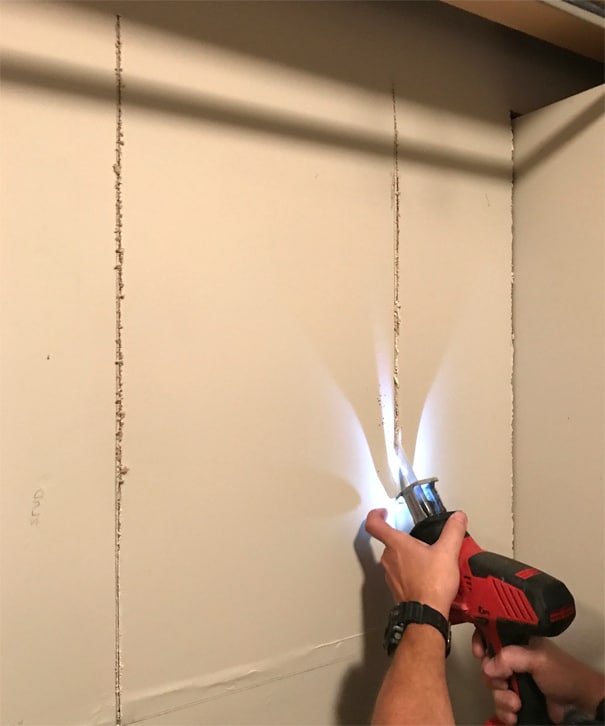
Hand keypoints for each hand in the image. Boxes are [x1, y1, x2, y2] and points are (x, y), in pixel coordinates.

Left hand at [364, 509, 466, 617]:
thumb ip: (453, 531)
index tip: (383, 512)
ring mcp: (390, 575)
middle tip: (421, 541)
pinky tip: (427, 577)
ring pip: (395, 560)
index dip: (376, 515)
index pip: (374, 524)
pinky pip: (400, 575)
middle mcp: (388, 559)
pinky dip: (411, 573)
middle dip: (405, 539)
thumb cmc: (432, 584)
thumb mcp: (447, 552)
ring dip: (408, 557)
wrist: (426, 615)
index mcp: (396, 545)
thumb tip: (458, 517)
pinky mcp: (396, 589)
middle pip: (389, 542)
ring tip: (428, 560)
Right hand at [472, 632, 604, 724]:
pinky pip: (500, 706)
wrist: (578, 703)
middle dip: (494, 679)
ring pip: (493, 689)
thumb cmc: (563, 674)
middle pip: (487, 666)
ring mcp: (514, 681)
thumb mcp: (537, 659)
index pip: (489, 636)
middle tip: (505, 684)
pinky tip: (514, 715)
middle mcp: (512, 660)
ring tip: (517, 704)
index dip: (480, 643)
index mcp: (516, 643)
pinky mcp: (517, 699)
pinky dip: (504, 712)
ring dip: (502, 699)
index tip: (480, 655)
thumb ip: (510, 657)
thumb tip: (488, 666)